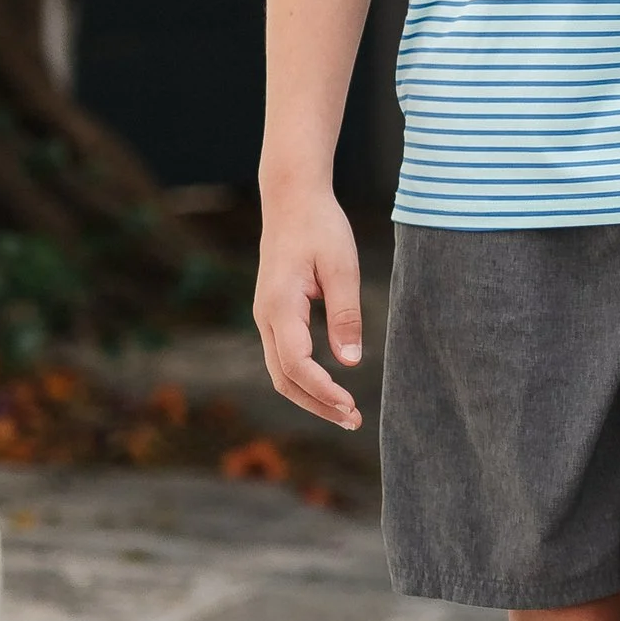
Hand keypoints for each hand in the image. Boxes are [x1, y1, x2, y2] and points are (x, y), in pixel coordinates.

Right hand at [254, 185, 365, 429]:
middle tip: (353, 420)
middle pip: (283, 378)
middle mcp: (265, 316)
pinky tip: (330, 388)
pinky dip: (305, 379)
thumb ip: (345, 314)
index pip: (296, 363)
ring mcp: (265, 317)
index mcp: (279, 305)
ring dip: (311, 395)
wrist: (291, 200)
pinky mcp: (274, 315)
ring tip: (346, 412)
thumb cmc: (320, 227)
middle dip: (317, 404)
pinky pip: (284, 357)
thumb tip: (350, 361)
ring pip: (281, 372)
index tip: (351, 405)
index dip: (322, 390)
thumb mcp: (342, 266)